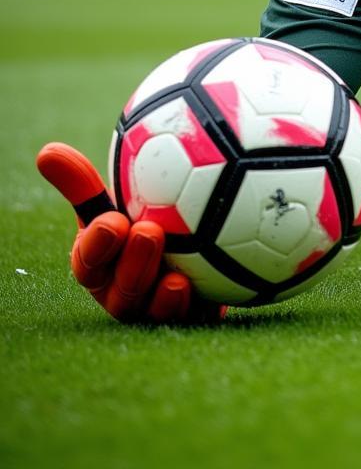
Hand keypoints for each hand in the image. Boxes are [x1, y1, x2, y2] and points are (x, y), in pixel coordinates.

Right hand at [36, 142, 223, 323]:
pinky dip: (196, 304)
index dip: (96, 246)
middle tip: (148, 232)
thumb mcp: (115, 203)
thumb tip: (47, 151)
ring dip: (161, 292)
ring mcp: (154, 309)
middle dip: (130, 266)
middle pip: (121, 290)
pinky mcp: (190, 316)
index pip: (89, 261)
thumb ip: (83, 183)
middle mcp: (122, 292)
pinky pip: (194, 317)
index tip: (111, 221)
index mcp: (100, 266)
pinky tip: (204, 289)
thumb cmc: (144, 220)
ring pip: (154, 309)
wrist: (197, 250)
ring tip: (176, 274)